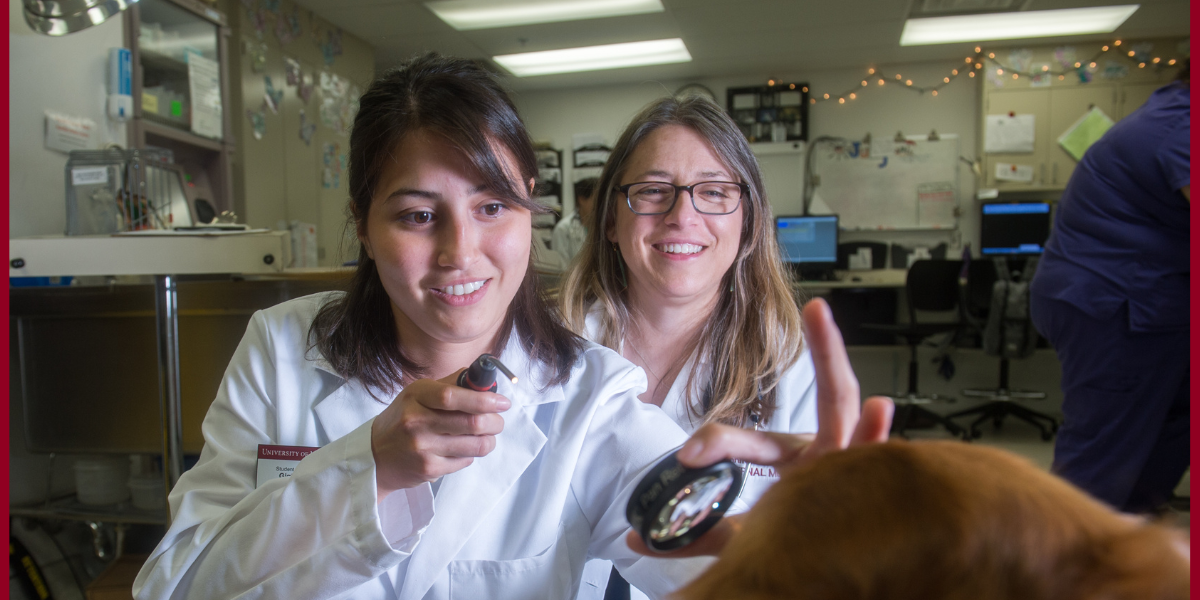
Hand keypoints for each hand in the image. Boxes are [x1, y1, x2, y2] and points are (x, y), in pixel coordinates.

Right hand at [371, 369, 509, 501]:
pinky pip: (465, 461)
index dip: (483, 399)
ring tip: (486, 436)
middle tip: (499, 421)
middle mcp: (416, 421)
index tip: (502, 402)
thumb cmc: (404, 419)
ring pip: (475, 445)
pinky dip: (471, 454)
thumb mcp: (418, 394)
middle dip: (495, 422)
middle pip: (471, 422)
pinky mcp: (428, 469)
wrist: (375, 456)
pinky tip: (462, 449)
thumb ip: (450, 384)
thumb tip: (484, 378)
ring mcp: (422, 448)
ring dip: (488, 440)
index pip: (453, 396)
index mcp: (416, 396)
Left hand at [626, 297, 893, 555]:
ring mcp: (848, 466)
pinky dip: (875, 434)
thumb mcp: (741, 537)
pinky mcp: (861, 486)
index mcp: (797, 462)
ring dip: (839, 367)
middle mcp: (825, 455)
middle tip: (817, 310)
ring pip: (840, 411)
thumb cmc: (793, 547)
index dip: (720, 441)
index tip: (688, 452)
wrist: (822, 579)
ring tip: (826, 323)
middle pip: (821, 399)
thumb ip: (696, 532)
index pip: (754, 440)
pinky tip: (880, 409)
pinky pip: (869, 457)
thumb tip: (636, 539)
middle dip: (823, 352)